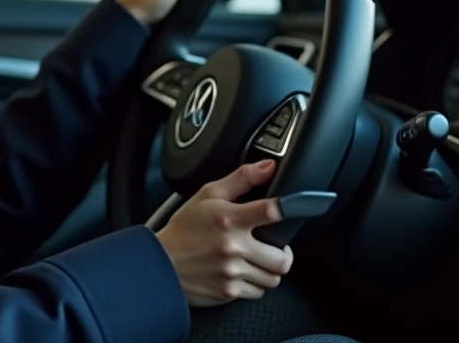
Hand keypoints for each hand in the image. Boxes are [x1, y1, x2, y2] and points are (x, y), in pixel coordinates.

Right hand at [154, 159, 293, 306]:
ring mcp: (232, 273)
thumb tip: (267, 166)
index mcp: (229, 219)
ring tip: (256, 260)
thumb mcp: (208, 195)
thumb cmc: (184, 228)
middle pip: (282, 258)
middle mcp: (233, 247)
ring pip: (273, 278)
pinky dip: (254, 284)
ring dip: (269, 270)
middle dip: (282, 253)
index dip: (291, 208)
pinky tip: (242, 272)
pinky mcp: (229, 292)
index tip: (298, 207)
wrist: (160, 264)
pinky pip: (257, 292)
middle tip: (272, 246)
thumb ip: (240, 179)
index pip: (271, 211)